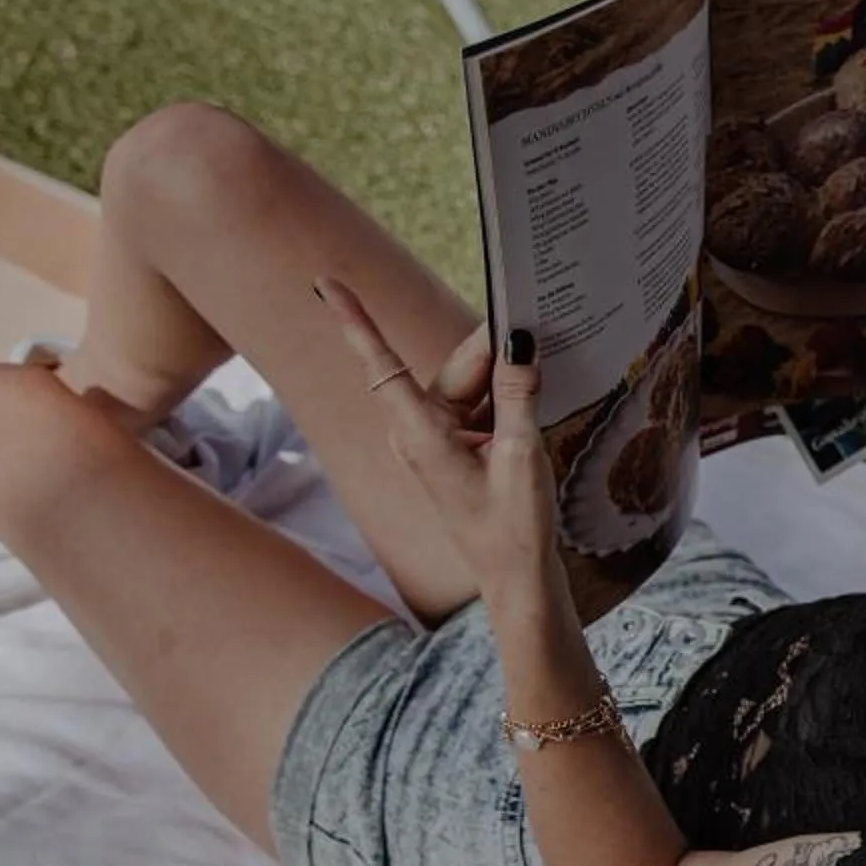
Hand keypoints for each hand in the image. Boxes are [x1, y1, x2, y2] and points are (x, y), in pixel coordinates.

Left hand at [321, 279, 567, 618]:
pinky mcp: (455, 449)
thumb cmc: (513, 529)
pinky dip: (505, 403)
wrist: (515, 580)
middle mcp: (419, 433)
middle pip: (453, 369)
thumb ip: (517, 394)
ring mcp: (437, 441)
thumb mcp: (522, 456)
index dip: (356, 322)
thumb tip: (519, 342)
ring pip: (471, 386)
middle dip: (494, 355)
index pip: (382, 365)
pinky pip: (478, 407)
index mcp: (421, 434)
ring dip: (505, 385)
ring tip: (540, 397)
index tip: (324, 284)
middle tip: (540, 341)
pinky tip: (531, 411)